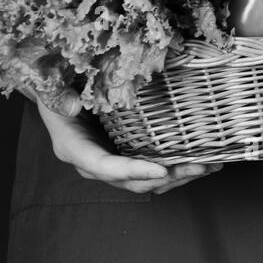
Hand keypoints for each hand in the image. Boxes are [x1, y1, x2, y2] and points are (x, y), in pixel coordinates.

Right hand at [29, 86, 223, 194]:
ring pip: (145, 178)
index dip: (133, 170)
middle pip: (132, 179)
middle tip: (199, 166)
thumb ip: (59, 96)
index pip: (104, 166)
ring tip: (210, 164)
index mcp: (74, 147)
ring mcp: (110, 159)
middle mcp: (93, 161)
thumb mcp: (52, 85)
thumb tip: (72, 105)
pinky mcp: (123, 152)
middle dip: (168, 176)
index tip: (162, 171)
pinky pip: (150, 167)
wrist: (55, 85)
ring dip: (178, 175)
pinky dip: (175, 166)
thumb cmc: (54, 83)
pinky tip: (199, 158)